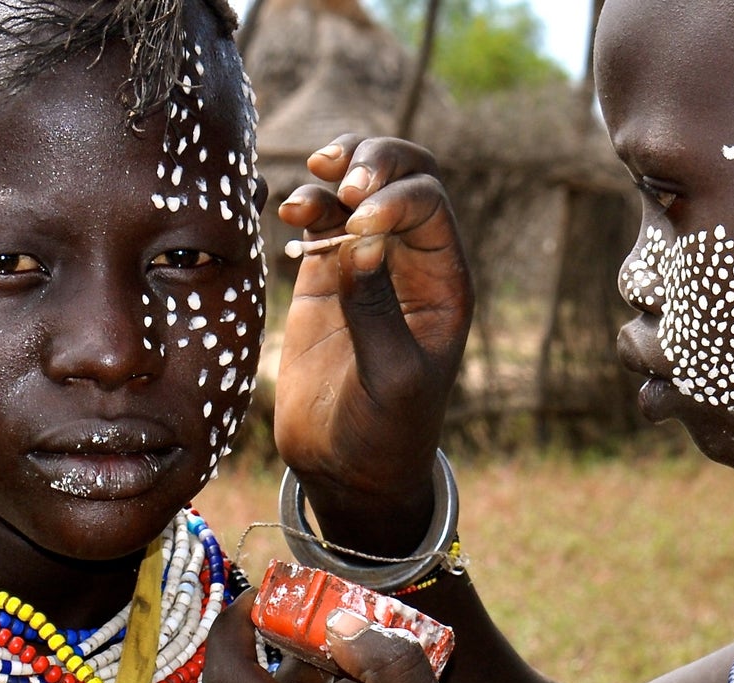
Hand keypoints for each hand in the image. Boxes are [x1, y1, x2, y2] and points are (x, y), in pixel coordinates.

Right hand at [274, 135, 472, 549]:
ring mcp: (367, 265)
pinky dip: (306, 204)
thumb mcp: (391, 379)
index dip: (394, 196)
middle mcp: (411, 263)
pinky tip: (288, 215)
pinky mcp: (324, 280)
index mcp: (445, 282)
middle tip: (336, 175)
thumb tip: (358, 240)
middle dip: (373, 160)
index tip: (358, 219)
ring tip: (305, 189)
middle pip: (404, 174)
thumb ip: (375, 311)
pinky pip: (320, 220)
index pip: (427, 204)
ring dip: (335, 173)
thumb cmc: (386, 433)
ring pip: (359, 187)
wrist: (347, 470)